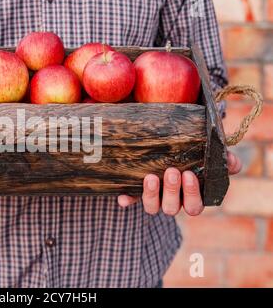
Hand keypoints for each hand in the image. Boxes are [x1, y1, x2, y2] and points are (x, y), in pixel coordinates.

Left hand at [117, 151, 241, 215]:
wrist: (166, 145)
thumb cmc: (193, 153)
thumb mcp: (208, 153)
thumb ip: (222, 158)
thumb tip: (231, 161)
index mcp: (191, 196)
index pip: (194, 205)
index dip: (192, 194)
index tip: (189, 174)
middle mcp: (172, 201)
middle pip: (173, 208)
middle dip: (173, 192)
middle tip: (172, 172)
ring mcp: (153, 198)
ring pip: (152, 208)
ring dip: (152, 195)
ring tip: (151, 177)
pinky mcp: (135, 192)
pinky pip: (130, 200)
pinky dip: (127, 200)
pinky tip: (123, 196)